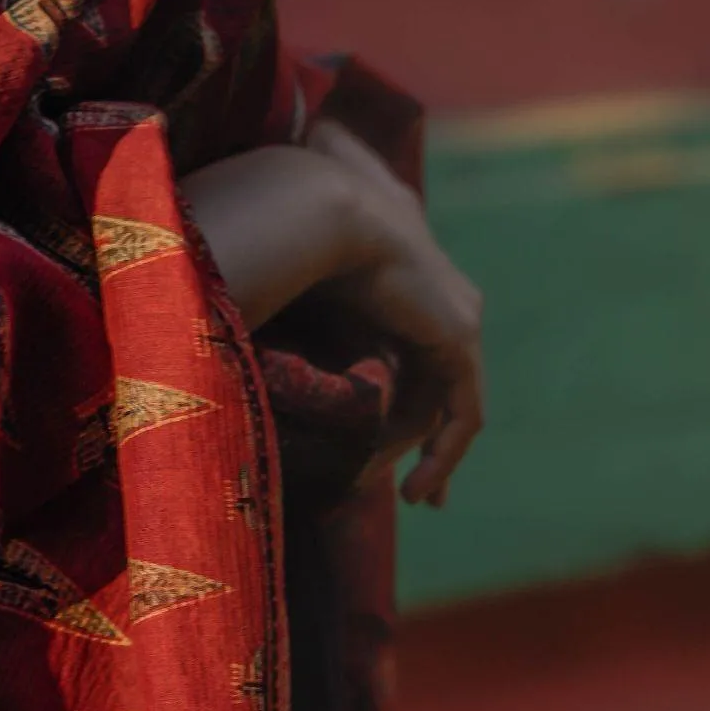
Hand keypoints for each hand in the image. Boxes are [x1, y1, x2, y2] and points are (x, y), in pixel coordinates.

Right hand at [306, 119, 483, 506]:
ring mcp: (457, 320)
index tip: (386, 448)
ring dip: (434, 457)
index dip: (408, 405)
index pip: (422, 358)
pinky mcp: (459, 339)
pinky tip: (416, 490)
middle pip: (442, 387)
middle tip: (418, 491)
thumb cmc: (295, 240)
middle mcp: (445, 303)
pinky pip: (463, 414)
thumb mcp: (300, 292)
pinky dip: (444, 454)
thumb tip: (247, 337)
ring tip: (412, 499)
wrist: (322, 212)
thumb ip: (297, 316)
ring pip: (451, 406)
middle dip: (435, 440)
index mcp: (413, 287)